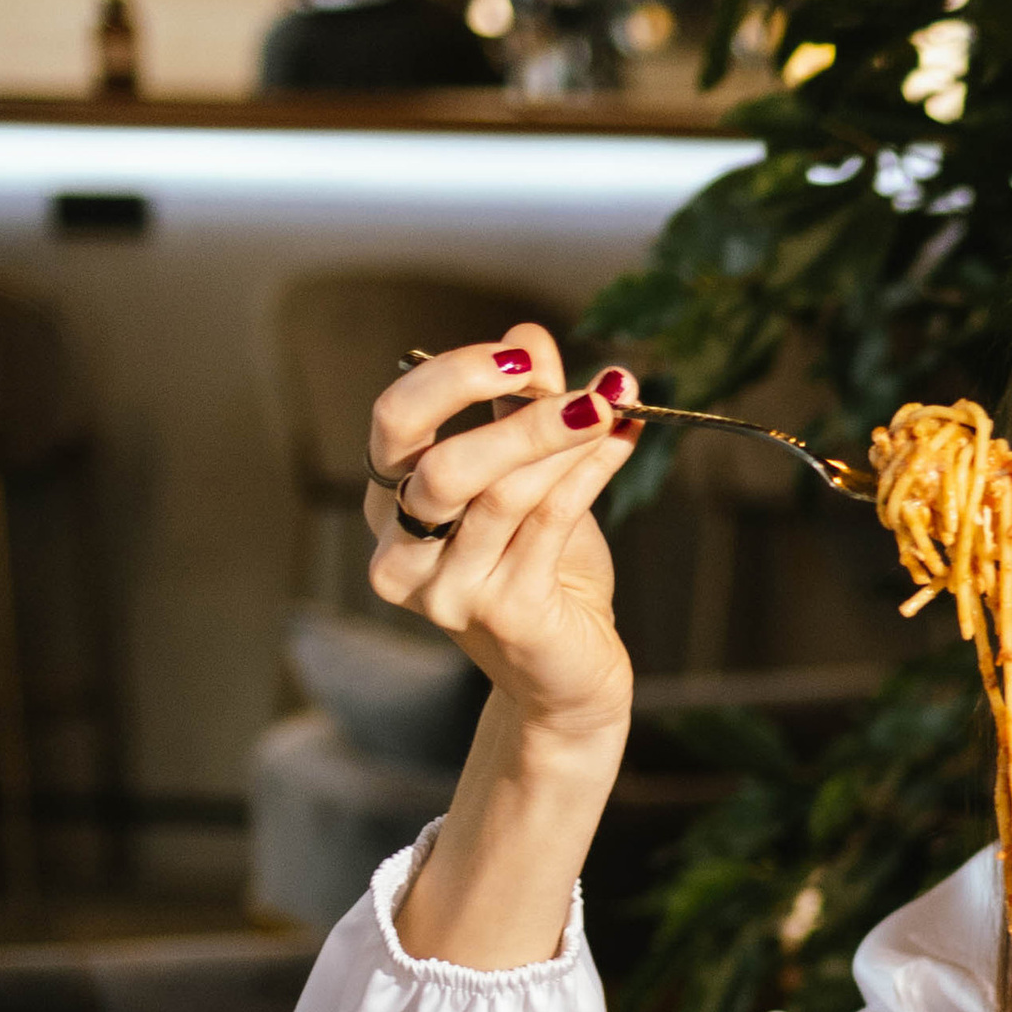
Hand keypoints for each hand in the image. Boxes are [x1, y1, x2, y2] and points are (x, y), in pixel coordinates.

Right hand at [364, 327, 639, 745]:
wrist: (568, 674)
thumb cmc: (542, 573)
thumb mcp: (527, 481)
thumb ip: (518, 412)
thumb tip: (528, 338)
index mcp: (388, 507)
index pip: (394, 423)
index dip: (453, 378)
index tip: (523, 357)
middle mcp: (402, 554)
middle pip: (439, 467)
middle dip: (517, 418)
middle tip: (583, 388)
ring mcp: (449, 593)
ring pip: (502, 496)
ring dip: (565, 441)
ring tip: (614, 406)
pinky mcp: (506, 615)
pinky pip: (548, 524)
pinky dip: (591, 471)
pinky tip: (623, 439)